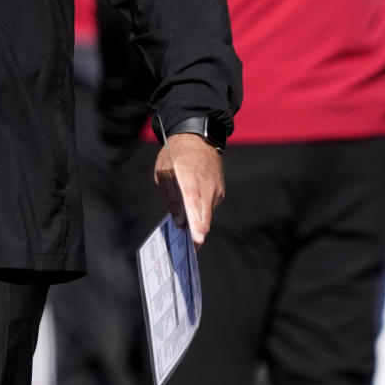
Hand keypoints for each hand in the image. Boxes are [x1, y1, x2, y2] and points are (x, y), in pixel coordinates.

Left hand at [153, 132, 224, 248]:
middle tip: (189, 246)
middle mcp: (206, 185)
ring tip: (186, 218)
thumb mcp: (164, 172)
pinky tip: (193, 203)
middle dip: (197, 232)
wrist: (197, 138)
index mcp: (189, 178)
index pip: (194, 205)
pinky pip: (210, 205)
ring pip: (207, 212)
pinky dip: (201, 209)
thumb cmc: (175, 154)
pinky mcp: (220, 190)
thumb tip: (178, 221)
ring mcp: (216, 188)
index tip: (197, 240)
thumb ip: (171, 197)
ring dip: (197, 218)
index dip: (196, 225)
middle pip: (204, 216)